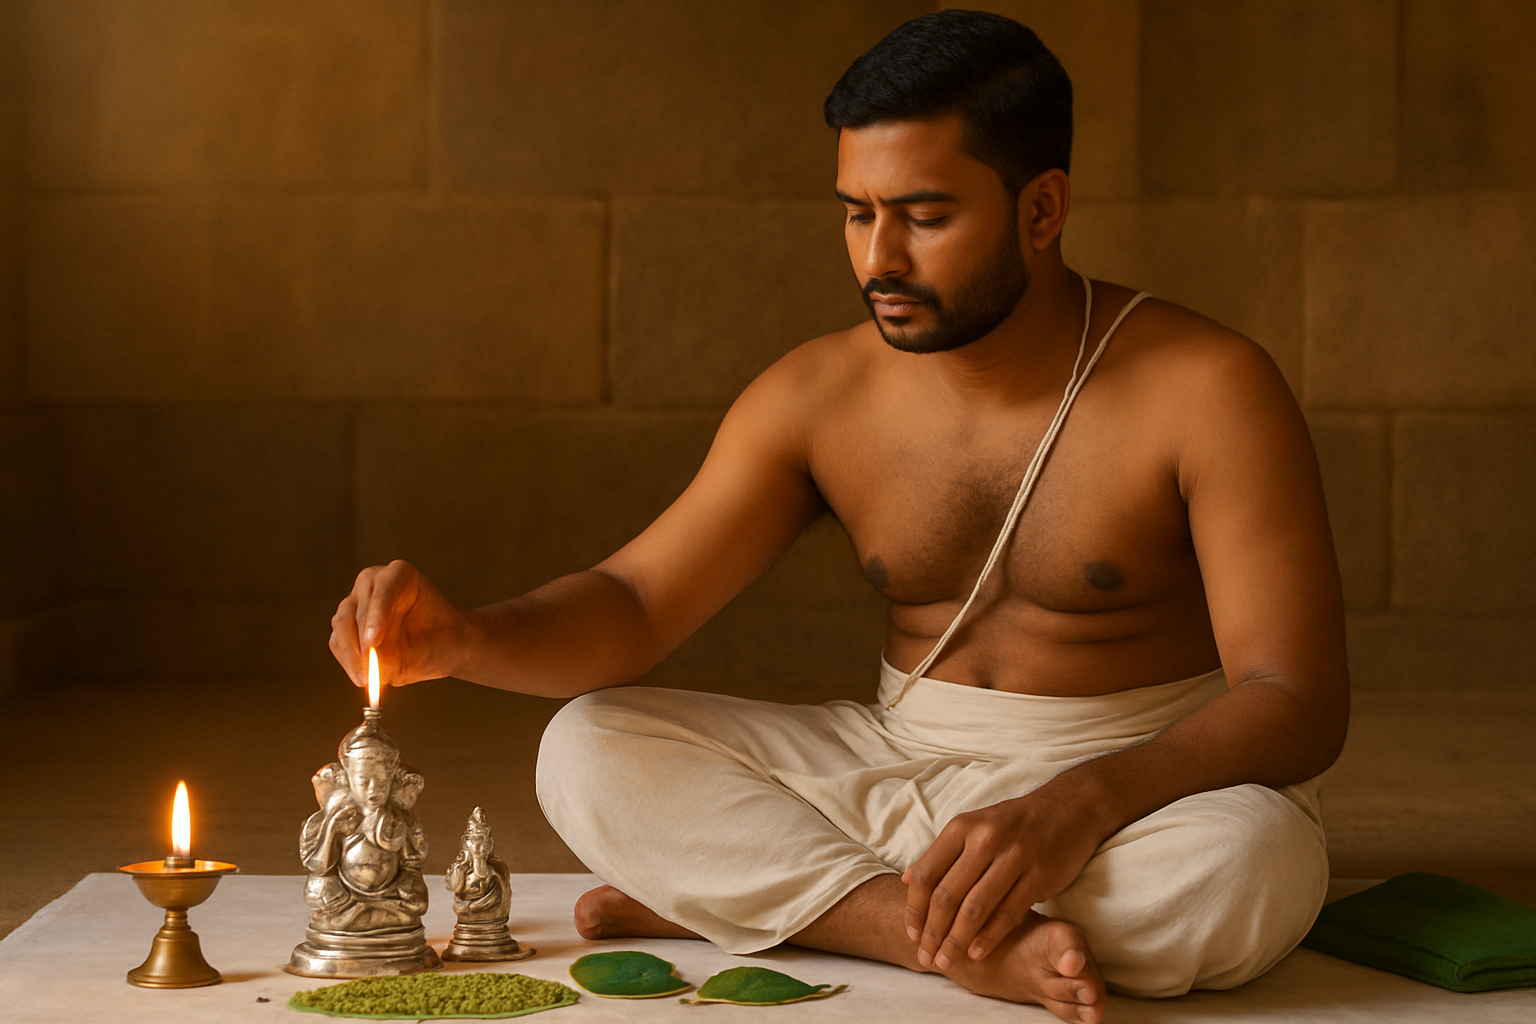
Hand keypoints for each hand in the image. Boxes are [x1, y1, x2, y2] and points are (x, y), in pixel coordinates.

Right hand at [329, 560, 468, 688]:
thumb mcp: (428, 648)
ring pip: (342, 624)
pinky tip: (362, 677)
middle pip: (356, 608)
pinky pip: (338, 643)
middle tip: (368, 668)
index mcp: (400, 575)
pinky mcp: (346, 624)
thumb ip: (399, 655)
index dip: (377, 614)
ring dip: (352, 655)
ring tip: (367, 679)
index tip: (373, 641)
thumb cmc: (441, 641)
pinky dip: (348, 662)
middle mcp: (373, 583)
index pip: (385, 588)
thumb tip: (369, 666)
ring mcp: (356, 601)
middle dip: (360, 641)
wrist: (443, 648)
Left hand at [902, 786, 1106, 970]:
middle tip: (926, 958)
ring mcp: (1014, 857)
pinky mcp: (1040, 875)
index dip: (915, 910)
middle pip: (947, 896)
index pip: (926, 874)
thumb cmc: (1014, 823)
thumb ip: (942, 854)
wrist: (1069, 809)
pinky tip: (977, 953)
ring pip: (975, 909)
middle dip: (933, 933)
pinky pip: (1009, 913)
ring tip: (947, 962)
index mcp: (961, 827)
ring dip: (957, 941)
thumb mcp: (974, 826)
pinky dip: (990, 937)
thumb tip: (906, 880)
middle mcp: (985, 839)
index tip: (912, 934)